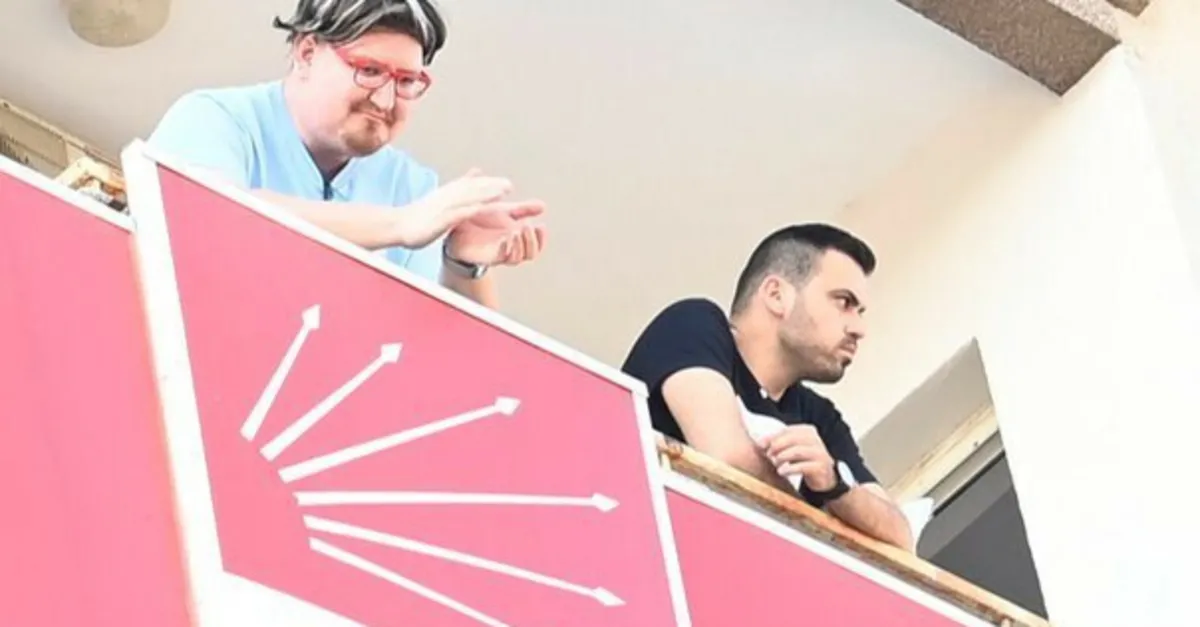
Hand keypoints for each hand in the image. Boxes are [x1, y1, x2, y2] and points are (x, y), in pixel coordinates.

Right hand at [390, 170, 518, 248]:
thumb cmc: (421, 215)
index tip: (507, 183)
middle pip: (472, 190)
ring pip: (466, 198)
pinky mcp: (438, 220)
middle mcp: (447, 197)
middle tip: (509, 185)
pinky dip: (467, 209)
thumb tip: (477, 171)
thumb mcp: (443, 197)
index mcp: (449, 193)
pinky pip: (455, 214)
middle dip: (491, 187)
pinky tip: (479, 208)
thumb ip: (462, 185)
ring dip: (483, 195)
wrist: (398, 225)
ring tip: (501, 193)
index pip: (472, 186)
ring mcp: (442, 208)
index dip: (490, 184)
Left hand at [445, 171, 546, 266]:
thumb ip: (522, 209)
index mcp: (517, 237)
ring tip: (517, 232)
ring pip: (518, 258)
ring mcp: (499, 253)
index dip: (542, 238)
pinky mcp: (488, 256)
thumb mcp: (504, 210)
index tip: (541, 225)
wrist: (456, 224)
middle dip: (533, 241)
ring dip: (521, 245)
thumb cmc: (480, 218)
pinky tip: (506, 239)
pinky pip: (502, 258)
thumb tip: (543, 206)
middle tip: (528, 226)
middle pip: (531, 254)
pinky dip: (507, 249)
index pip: (536, 244)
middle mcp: (511, 247)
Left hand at [758, 425, 836, 490]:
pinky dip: (790, 469)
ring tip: (775, 463)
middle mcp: (816, 440)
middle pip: (792, 438)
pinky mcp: (821, 467)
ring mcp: (820, 453)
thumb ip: (777, 443)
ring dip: (782, 457)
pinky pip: (803, 466)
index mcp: (808, 431)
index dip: (772, 437)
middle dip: (777, 446)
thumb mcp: (790, 449)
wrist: (822, 478)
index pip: (787, 430)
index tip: (760, 445)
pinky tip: (782, 472)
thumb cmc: (802, 460)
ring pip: (798, 451)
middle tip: (768, 455)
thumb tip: (759, 443)